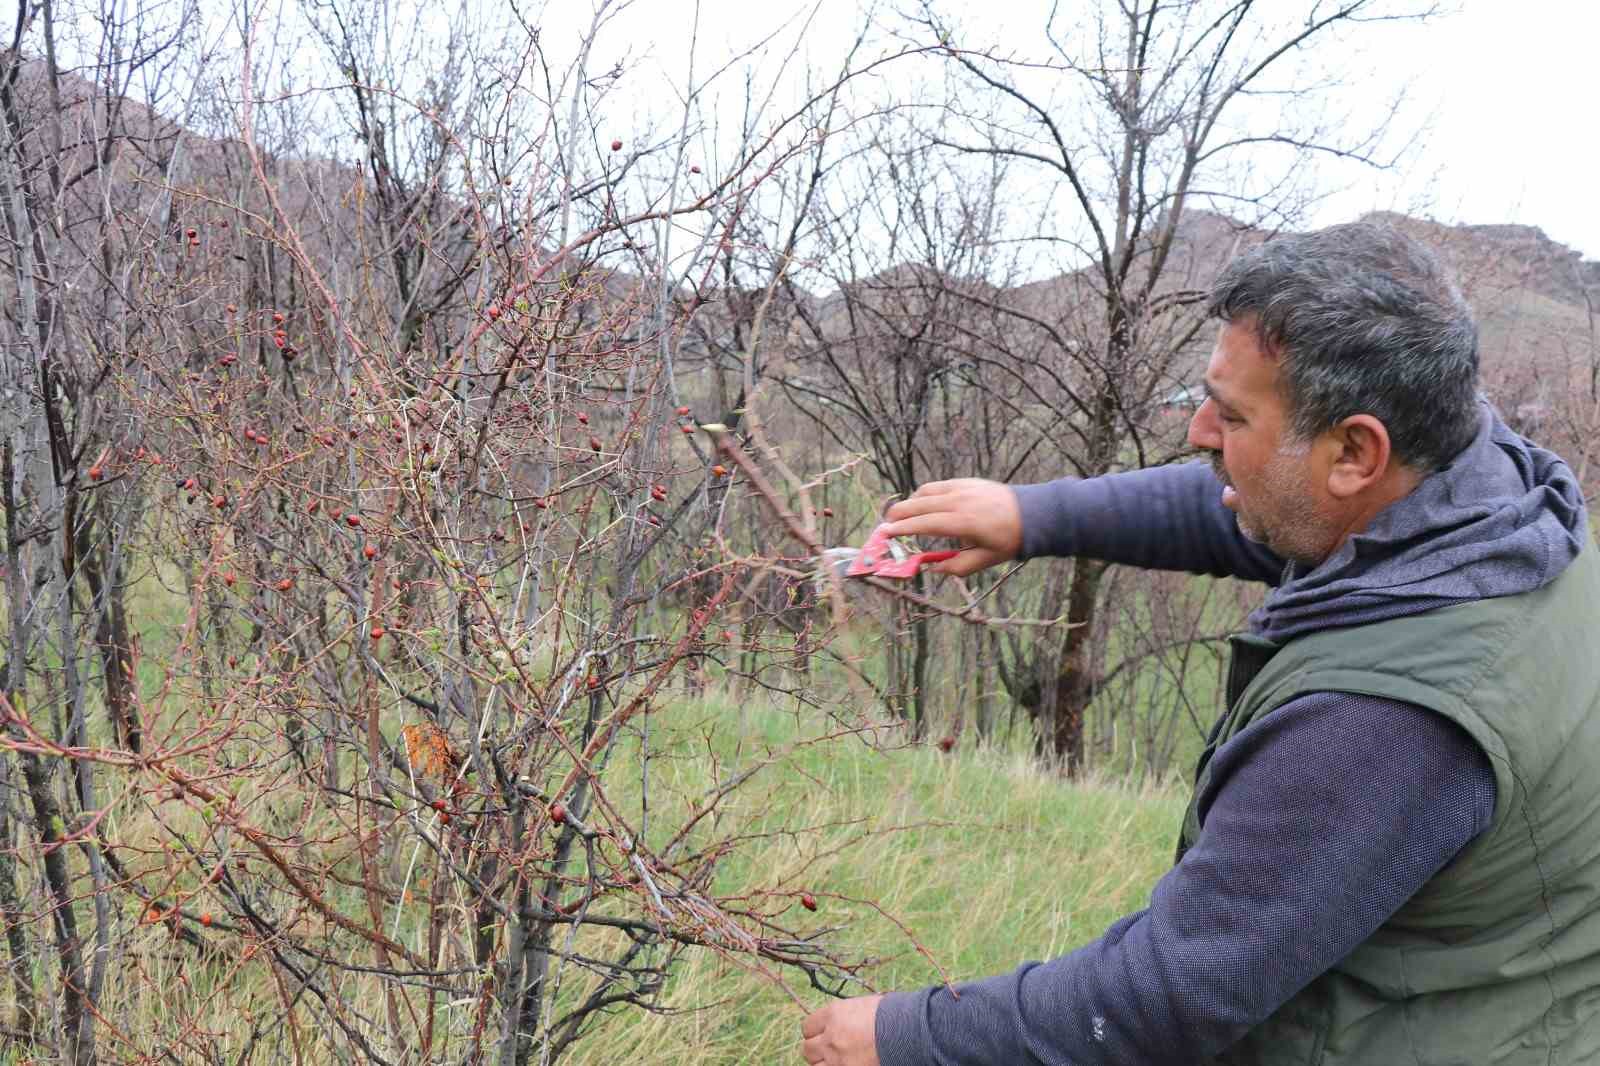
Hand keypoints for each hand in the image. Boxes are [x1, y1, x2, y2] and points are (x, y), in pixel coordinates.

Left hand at [801, 994, 882, 1065]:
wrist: (908, 1031)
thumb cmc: (890, 1015)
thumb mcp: (862, 1006)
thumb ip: (842, 1016)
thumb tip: (835, 1024)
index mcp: (833, 1014)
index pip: (807, 1027)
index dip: (815, 1032)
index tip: (822, 1034)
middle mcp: (830, 1037)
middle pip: (807, 1049)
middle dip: (817, 1049)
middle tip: (829, 1049)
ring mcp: (837, 1058)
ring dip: (823, 1063)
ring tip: (837, 1060)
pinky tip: (844, 1064)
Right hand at [881, 478, 1021, 576]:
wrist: (1032, 513)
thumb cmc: (1008, 540)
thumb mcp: (984, 560)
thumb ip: (956, 567)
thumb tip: (932, 568)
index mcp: (963, 522)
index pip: (924, 524)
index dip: (902, 529)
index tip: (886, 533)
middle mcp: (959, 501)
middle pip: (918, 504)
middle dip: (898, 514)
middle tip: (885, 526)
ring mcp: (961, 488)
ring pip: (924, 492)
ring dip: (910, 503)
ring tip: (903, 517)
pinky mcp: (965, 482)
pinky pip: (937, 486)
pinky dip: (924, 495)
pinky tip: (922, 505)